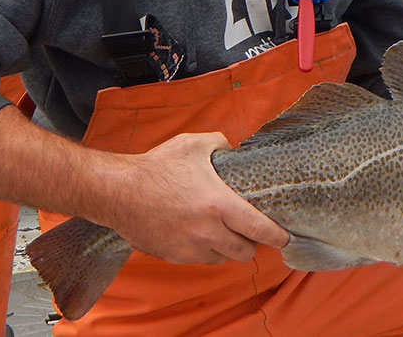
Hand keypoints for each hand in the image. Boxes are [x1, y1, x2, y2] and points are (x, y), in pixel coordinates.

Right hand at [105, 132, 288, 263]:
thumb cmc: (156, 166)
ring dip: (227, 248)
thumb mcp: (193, 144)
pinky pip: (199, 259)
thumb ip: (221, 143)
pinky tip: (198, 233)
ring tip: (221, 230)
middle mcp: (208, 232)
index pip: (260, 230)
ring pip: (223, 257)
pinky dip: (204, 250)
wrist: (116, 191)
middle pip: (246, 252)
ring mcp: (190, 247)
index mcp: (219, 205)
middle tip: (249, 231)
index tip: (285, 235)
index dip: (277, 235)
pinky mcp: (174, 256)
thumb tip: (234, 148)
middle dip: (252, 243)